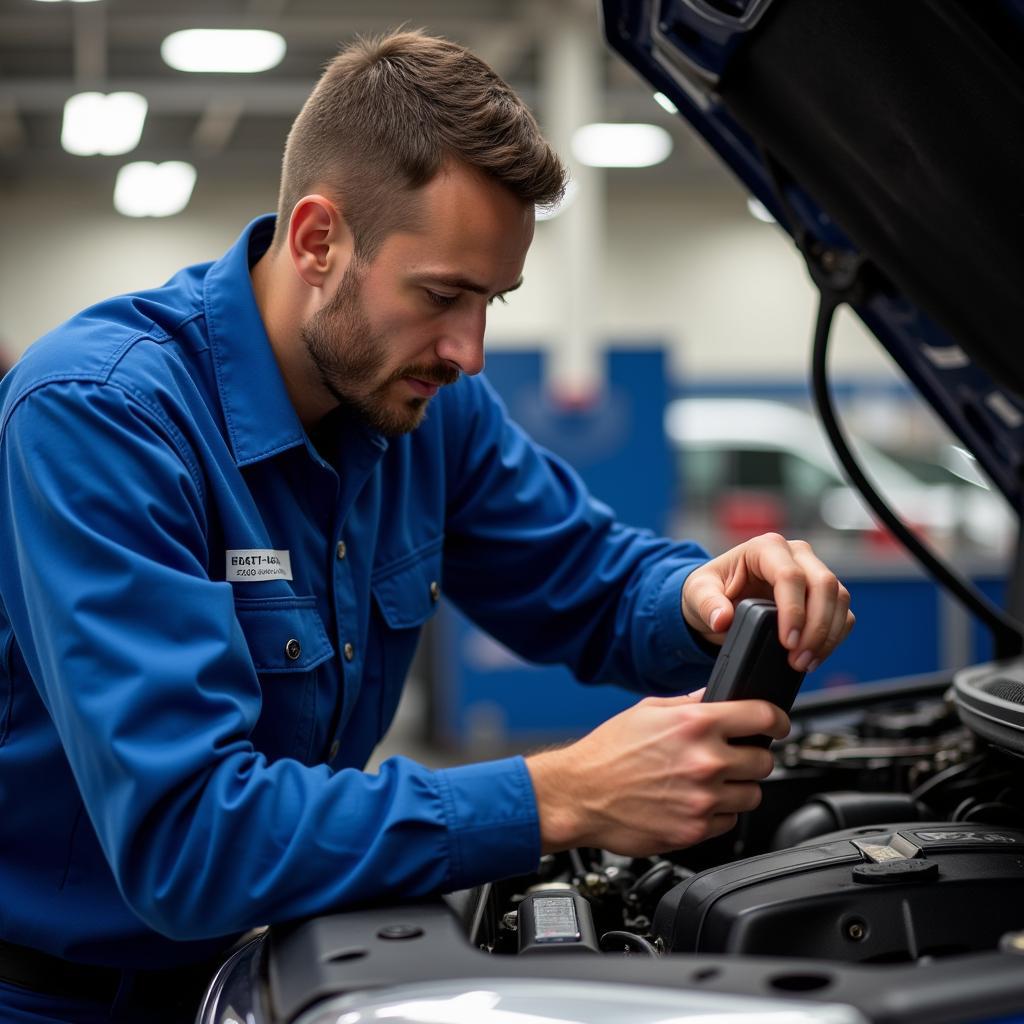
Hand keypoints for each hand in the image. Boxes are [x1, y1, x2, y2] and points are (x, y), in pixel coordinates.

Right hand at [527, 691, 787, 856]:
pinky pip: (730, 821)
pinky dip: (718, 812)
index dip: (777, 719)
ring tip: (709, 782)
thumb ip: (691, 703)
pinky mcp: (696, 830)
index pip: (763, 716)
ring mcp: (703, 799)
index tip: (777, 725)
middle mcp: (705, 761)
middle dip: (752, 755)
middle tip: (731, 756)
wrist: (579, 795)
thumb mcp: (648, 710)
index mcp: (696, 724)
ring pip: (752, 794)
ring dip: (738, 787)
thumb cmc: (608, 751)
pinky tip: (694, 801)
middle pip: (764, 759)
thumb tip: (720, 698)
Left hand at [683, 532, 853, 672]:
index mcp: (765, 547)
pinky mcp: (823, 594)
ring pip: (839, 598)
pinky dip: (833, 638)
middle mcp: (795, 554)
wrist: (719, 599)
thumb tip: (721, 619)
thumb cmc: (710, 590)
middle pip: (824, 584)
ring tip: (803, 664)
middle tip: (798, 660)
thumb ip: (706, 604)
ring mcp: (813, 571)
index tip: (787, 642)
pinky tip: (814, 657)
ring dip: (827, 635)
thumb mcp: (697, 594)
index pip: (790, 575)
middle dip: (816, 627)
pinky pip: (842, 613)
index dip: (794, 611)